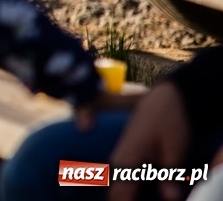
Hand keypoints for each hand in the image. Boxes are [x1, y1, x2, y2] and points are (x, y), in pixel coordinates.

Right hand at [108, 81, 190, 200]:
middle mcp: (120, 157)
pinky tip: (140, 189)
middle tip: (139, 197)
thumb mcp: (175, 148)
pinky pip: (122, 176)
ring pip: (116, 183)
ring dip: (125, 193)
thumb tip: (170, 199)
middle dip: (122, 199)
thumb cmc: (170, 120)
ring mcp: (123, 154)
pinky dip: (128, 186)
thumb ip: (169, 175)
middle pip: (114, 190)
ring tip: (137, 193)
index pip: (119, 193)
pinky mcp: (129, 152)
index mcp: (128, 157)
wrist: (167, 97)